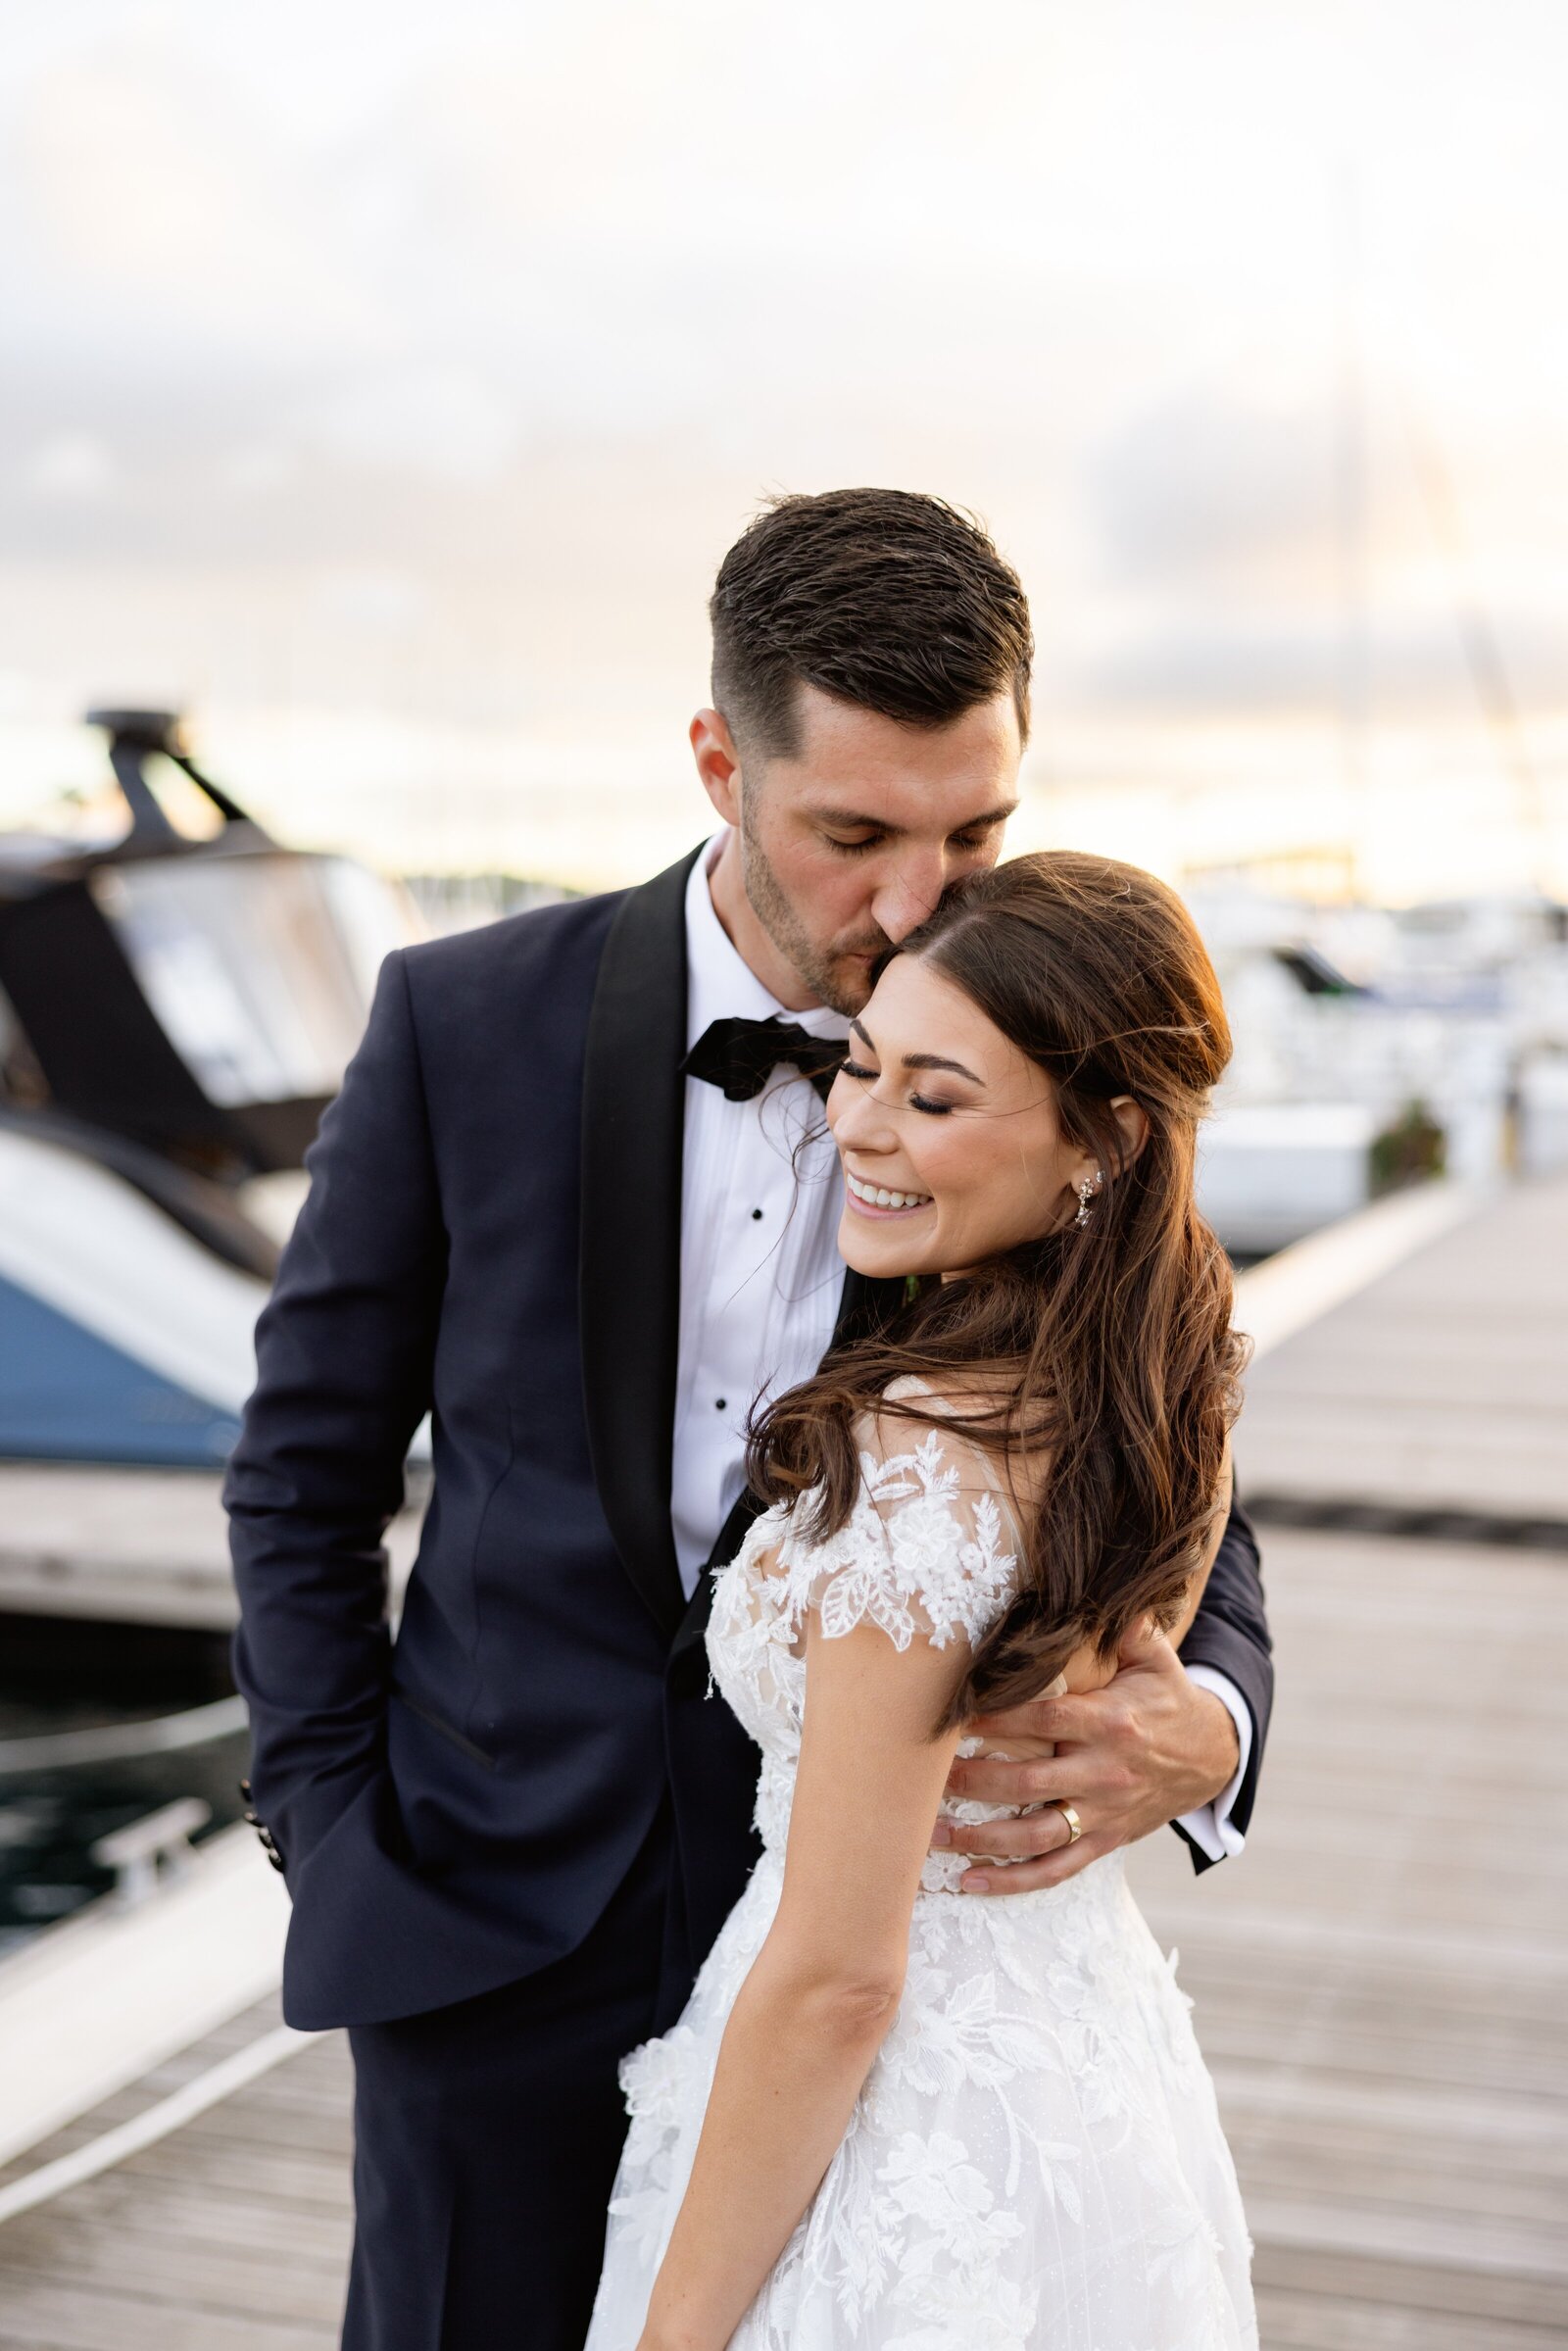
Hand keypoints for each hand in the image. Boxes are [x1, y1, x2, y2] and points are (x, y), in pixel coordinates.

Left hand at [932, 1618, 1239, 1893]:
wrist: (1212, 1756)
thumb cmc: (1167, 1698)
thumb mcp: (1155, 1658)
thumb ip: (1124, 1627)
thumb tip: (1095, 1587)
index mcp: (1110, 1721)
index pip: (1043, 1719)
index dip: (995, 1717)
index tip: (951, 1713)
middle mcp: (1104, 1772)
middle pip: (1027, 1781)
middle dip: (971, 1780)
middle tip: (923, 1778)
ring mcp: (1103, 1813)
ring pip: (1035, 1835)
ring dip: (979, 1837)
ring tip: (930, 1835)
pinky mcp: (1104, 1841)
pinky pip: (1055, 1870)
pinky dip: (1011, 1880)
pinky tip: (967, 1880)